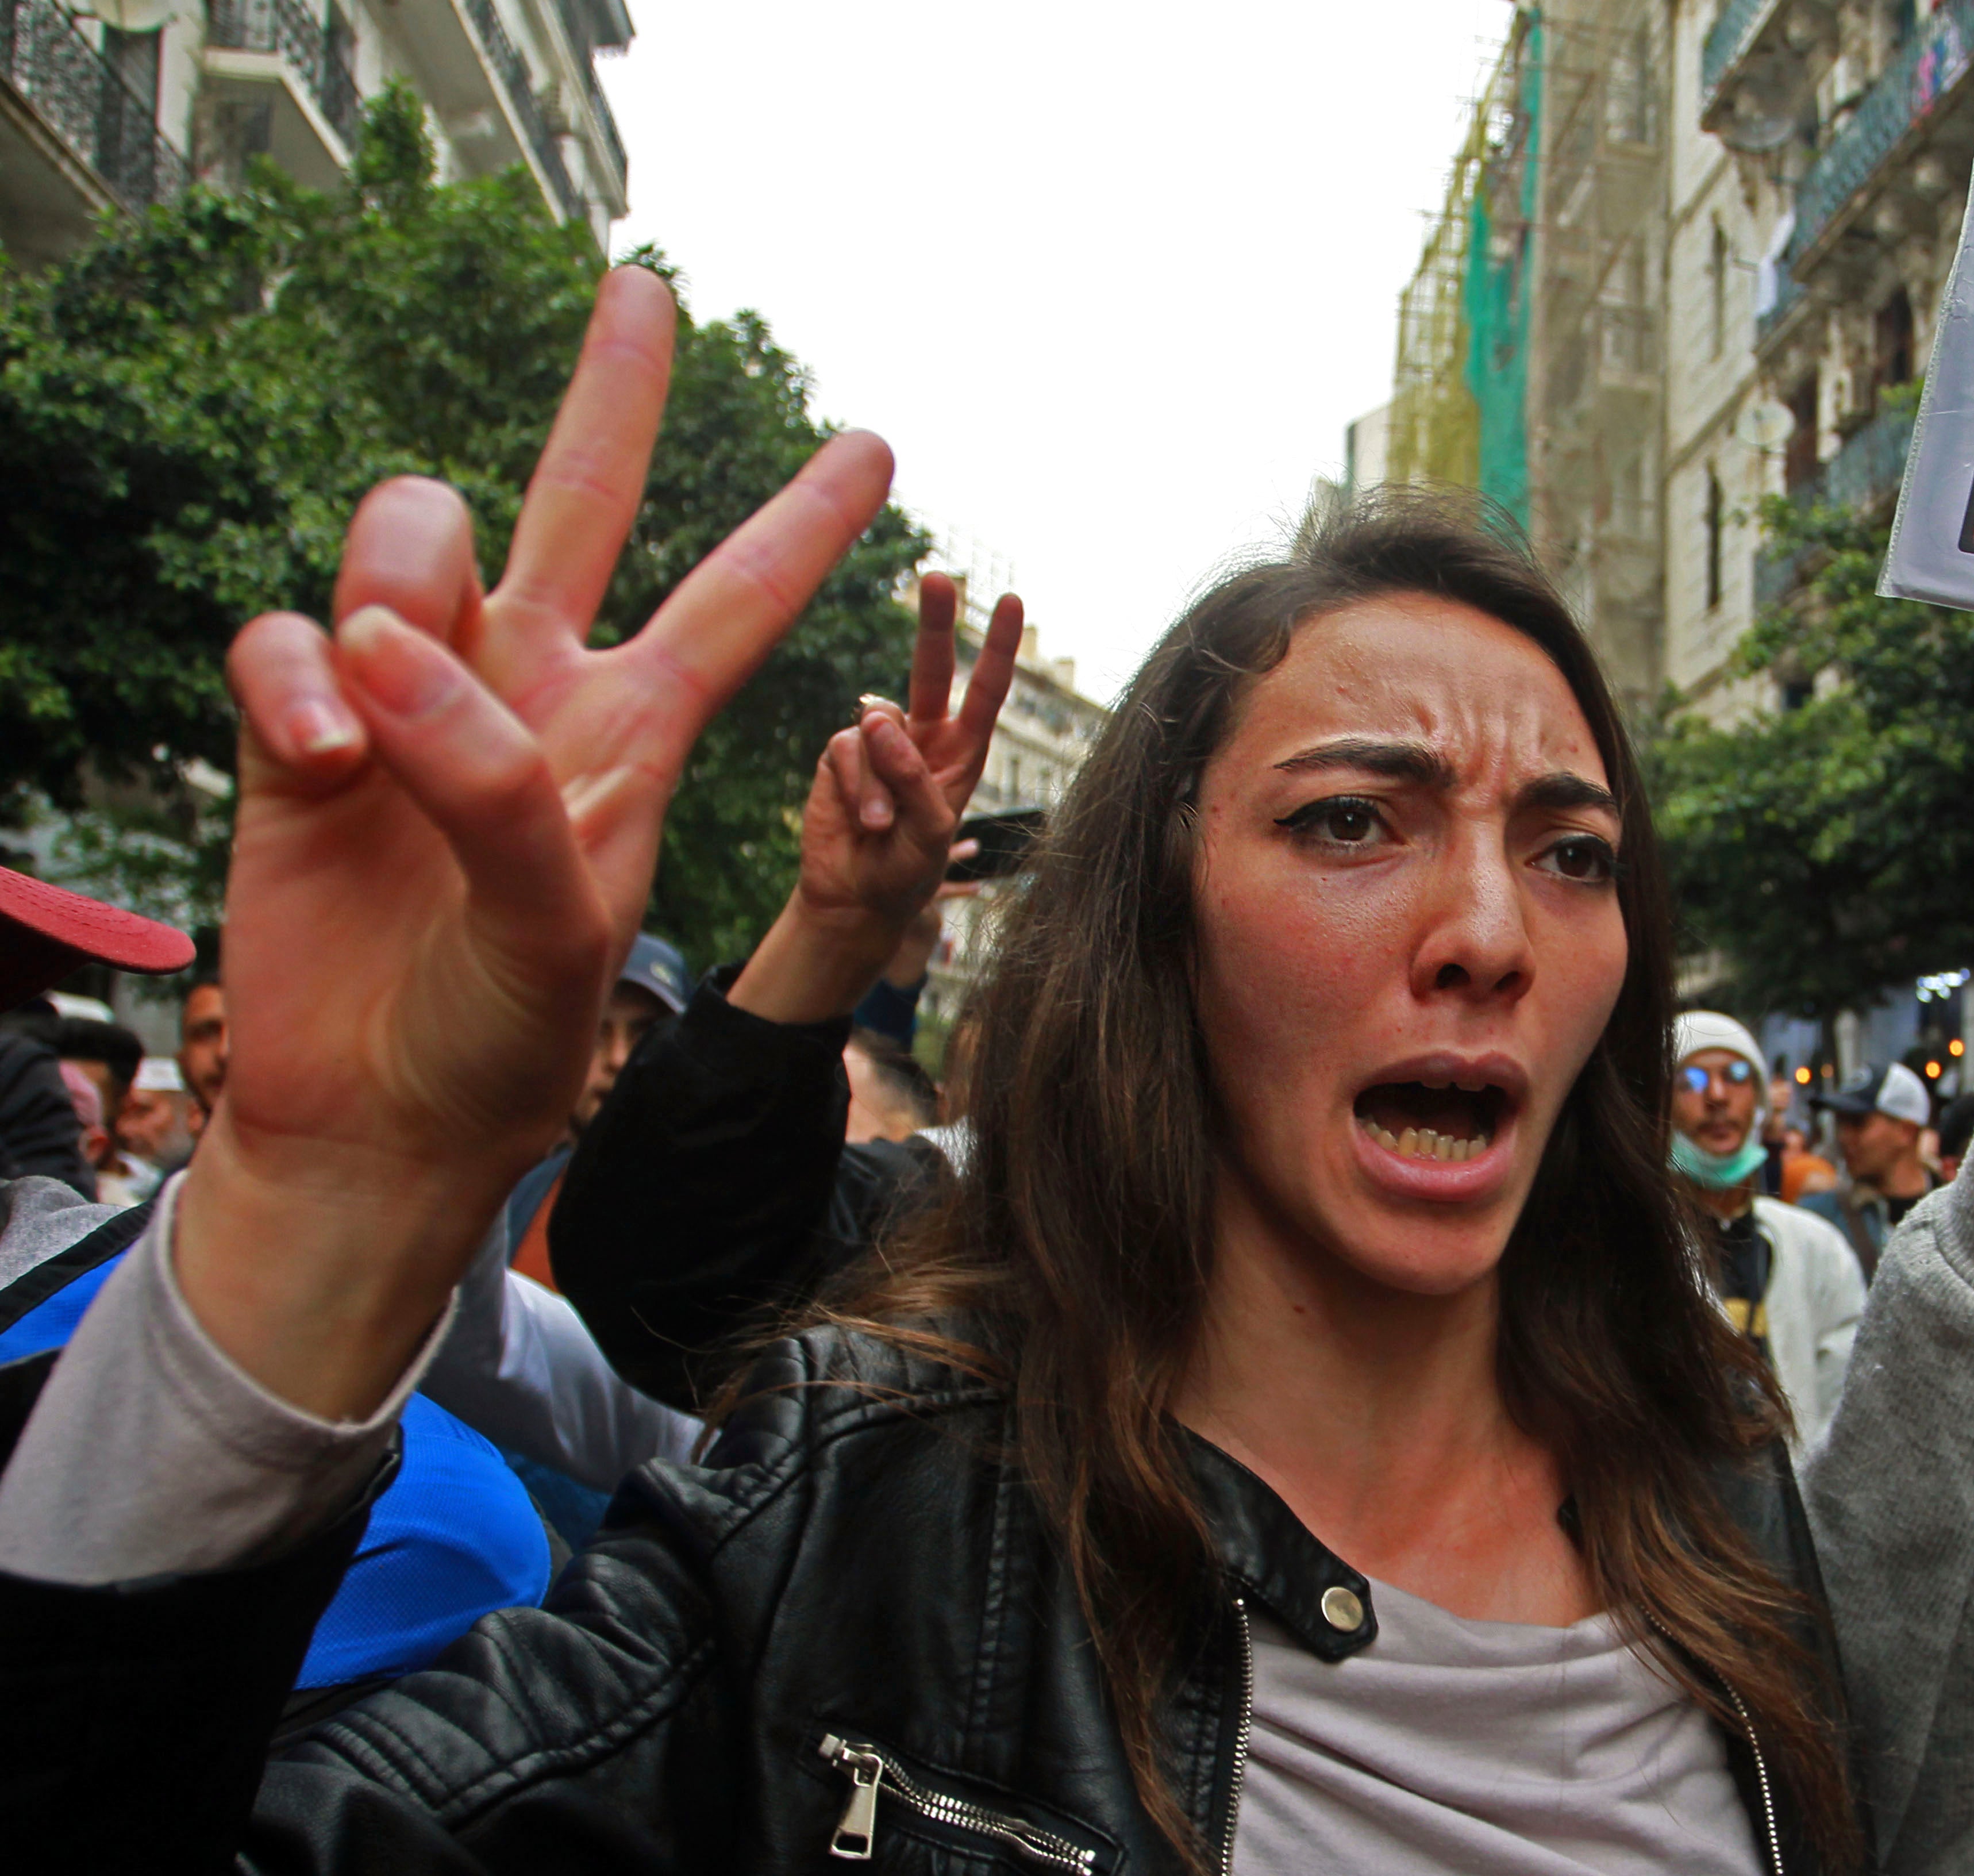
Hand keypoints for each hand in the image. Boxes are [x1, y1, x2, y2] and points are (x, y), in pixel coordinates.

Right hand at [181, 267, 893, 1415]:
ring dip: (392, 587)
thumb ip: (495, 790)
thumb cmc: (501, 1032)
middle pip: (582, 501)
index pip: (737, 601)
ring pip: (410, 538)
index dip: (805, 528)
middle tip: (646, 287)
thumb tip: (387, 643)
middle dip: (615, 396)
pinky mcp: (302, 723)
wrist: (382, 1111)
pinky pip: (282, 635)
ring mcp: (413, 695)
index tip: (879, 447)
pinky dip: (292, 681)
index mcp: (634, 731)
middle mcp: (531, 684)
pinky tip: (317, 757)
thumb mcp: (551, 925)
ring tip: (376, 718)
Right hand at [728, 582, 1022, 1024]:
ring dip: (880, 778)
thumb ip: (913, 777)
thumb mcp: (930, 832)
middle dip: (935, 624)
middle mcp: (923, 738)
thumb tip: (878, 718)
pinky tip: (860, 818)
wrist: (856, 899)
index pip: (985, 692)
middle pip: (931, 670)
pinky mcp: (840, 754)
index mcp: (962, 754)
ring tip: (881, 825)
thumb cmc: (907, 872)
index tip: (1011, 600)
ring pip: (879, 726)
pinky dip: (855, 785)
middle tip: (937, 578)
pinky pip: (847, 749)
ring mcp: (879, 743)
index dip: (997, 647)